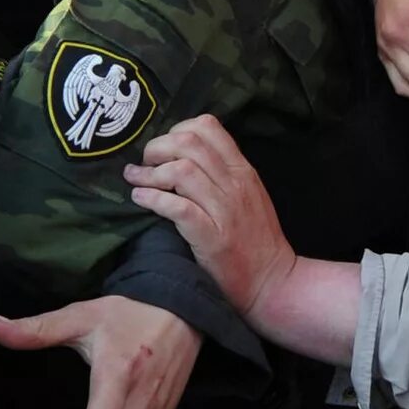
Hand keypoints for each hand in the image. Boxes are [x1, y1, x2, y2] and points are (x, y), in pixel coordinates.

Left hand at [124, 115, 295, 313]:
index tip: (163, 149)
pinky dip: (152, 198)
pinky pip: (177, 207)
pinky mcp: (212, 236)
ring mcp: (224, 210)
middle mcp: (235, 184)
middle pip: (188, 143)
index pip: (208, 127)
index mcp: (243, 170)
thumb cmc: (256, 241)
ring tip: (135, 181)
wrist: (272, 282)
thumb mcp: (248, 195)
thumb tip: (183, 156)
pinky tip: (140, 199)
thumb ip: (223, 173)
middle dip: (157, 148)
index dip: (176, 130)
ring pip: (181, 171)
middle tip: (144, 164)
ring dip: (149, 173)